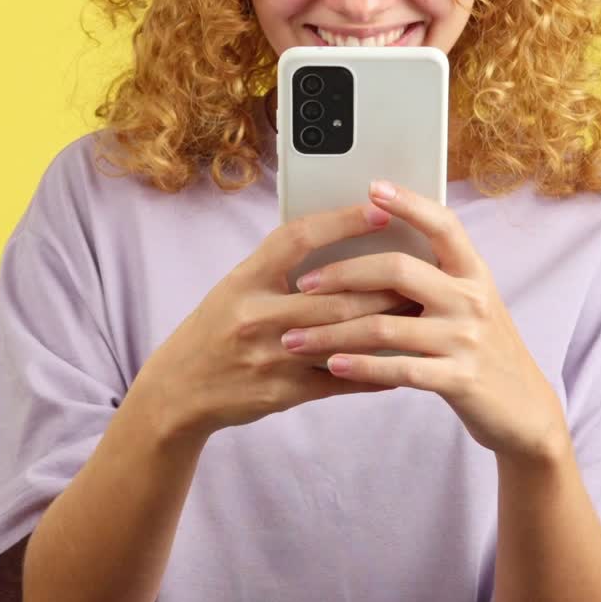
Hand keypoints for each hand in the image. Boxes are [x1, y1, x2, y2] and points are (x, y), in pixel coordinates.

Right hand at [139, 199, 407, 438]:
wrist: (178, 390)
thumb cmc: (216, 328)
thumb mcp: (237, 287)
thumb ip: (280, 267)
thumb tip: (341, 240)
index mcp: (244, 279)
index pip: (298, 238)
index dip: (341, 221)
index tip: (381, 209)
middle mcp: (255, 315)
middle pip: (334, 295)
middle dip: (384, 285)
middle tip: (422, 271)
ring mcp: (270, 357)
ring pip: (342, 337)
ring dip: (386, 325)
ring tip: (421, 310)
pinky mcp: (283, 392)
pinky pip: (340, 381)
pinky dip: (374, 372)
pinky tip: (403, 363)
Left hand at [280, 180, 568, 462]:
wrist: (523, 407)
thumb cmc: (483, 347)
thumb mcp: (469, 302)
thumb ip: (435, 277)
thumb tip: (375, 246)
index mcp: (473, 272)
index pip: (443, 224)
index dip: (409, 203)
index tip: (373, 187)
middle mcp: (471, 298)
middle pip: (398, 270)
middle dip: (343, 274)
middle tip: (304, 284)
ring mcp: (466, 339)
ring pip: (386, 326)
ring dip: (333, 332)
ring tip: (296, 338)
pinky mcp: (459, 379)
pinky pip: (399, 369)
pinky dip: (360, 366)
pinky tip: (333, 365)